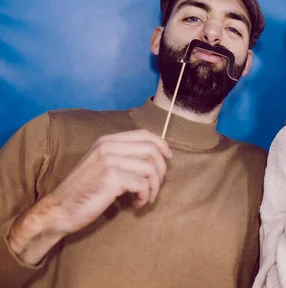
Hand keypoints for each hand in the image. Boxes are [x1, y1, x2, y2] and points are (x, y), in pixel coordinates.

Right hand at [7, 129, 170, 264]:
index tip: (167, 159)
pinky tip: (136, 204)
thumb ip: (122, 157)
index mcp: (107, 141)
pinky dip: (145, 196)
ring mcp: (110, 160)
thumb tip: (155, 157)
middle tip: (154, 187)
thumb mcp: (101, 166)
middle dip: (161, 171)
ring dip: (154, 187)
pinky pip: (143, 184)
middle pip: (152, 150)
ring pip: (150, 168)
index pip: (144, 134)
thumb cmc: (84, 192)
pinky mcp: (112, 177)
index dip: (161, 145)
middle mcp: (108, 146)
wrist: (59, 210)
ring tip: (145, 198)